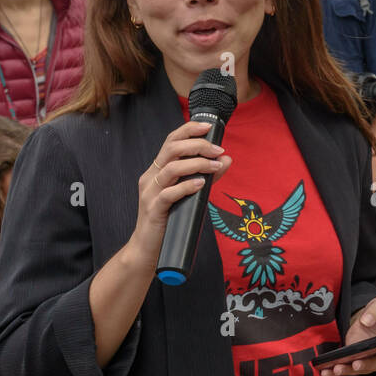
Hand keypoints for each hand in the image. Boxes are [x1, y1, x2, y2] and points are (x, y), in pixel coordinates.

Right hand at [126, 120, 231, 268]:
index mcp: (157, 170)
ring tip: (215, 167)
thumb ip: (207, 176)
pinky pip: (169, 193)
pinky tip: (201, 184)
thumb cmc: (170, 219)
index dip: (188, 130)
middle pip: (171, 149)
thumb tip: (227, 159)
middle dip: (198, 145)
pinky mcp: (153, 209)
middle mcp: (151, 177)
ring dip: (197, 164)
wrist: (148, 248)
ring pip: (171, 168)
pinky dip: (187, 186)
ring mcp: (149, 193)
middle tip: (218, 150)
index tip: (208, 127)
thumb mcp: (190, 193)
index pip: (170, 141)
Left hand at [319, 295, 375, 375]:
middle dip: (369, 364)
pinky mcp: (359, 361)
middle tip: (356, 363)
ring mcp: (373, 360)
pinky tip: (326, 371)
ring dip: (350, 370)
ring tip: (336, 368)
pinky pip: (350, 369)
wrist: (364, 318)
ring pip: (364, 369)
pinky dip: (338, 371)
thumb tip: (367, 322)